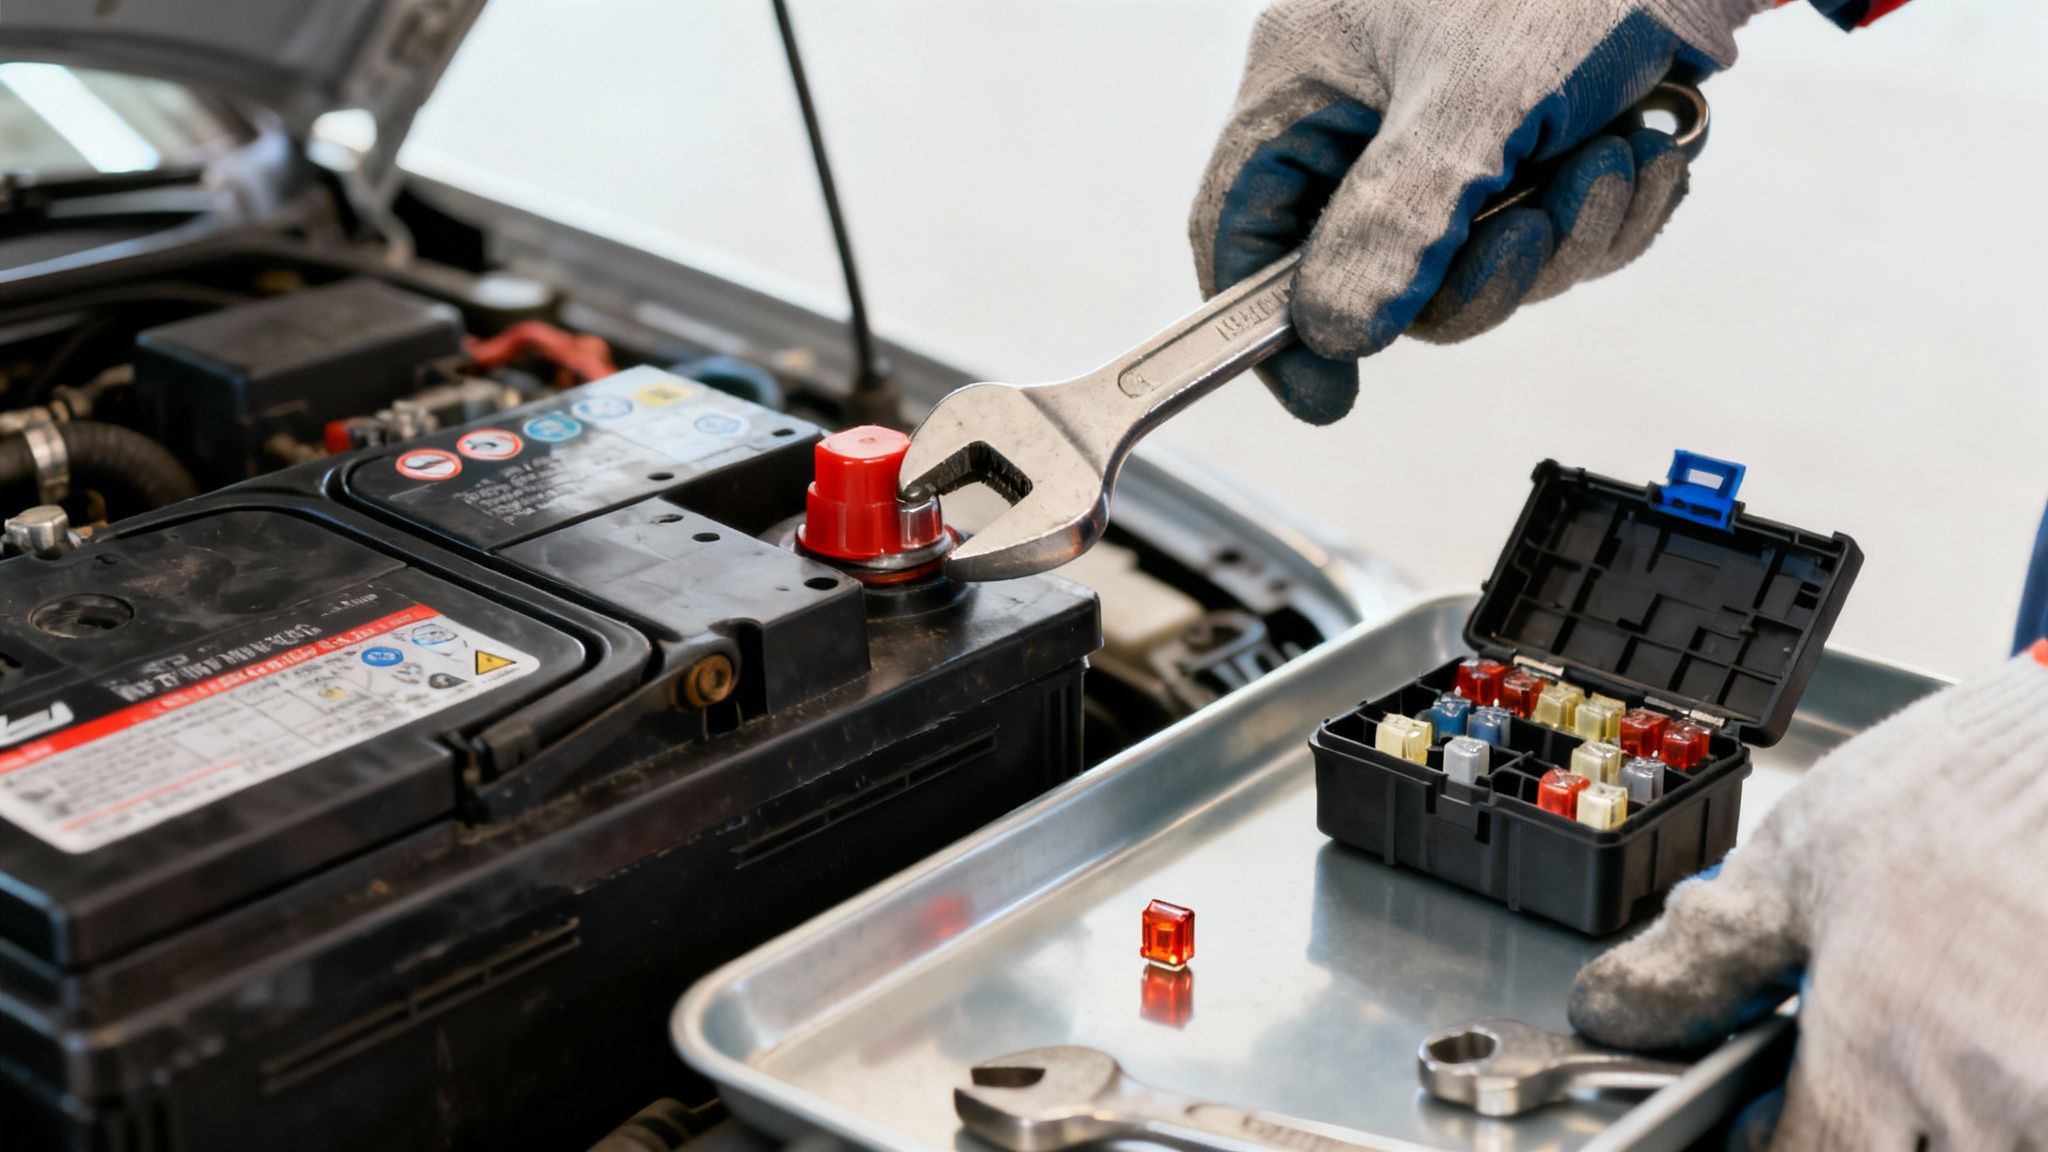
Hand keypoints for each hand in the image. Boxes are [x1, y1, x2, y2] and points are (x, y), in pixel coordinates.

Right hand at [1190, 0, 1757, 423]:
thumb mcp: (1475, 99)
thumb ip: (1393, 222)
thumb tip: (1331, 331)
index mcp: (1310, 74)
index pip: (1241, 221)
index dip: (1269, 321)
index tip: (1327, 396)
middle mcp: (1366, 109)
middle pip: (1373, 266)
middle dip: (1473, 272)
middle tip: (1534, 231)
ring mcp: (1448, 130)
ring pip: (1468, 263)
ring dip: (1560, 237)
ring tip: (1612, 157)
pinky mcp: (1528, 143)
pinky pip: (1539, 235)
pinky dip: (1601, 214)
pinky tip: (1641, 153)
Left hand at [1569, 647, 2047, 1147]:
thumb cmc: (1963, 790)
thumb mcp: (1796, 861)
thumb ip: (1702, 958)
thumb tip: (1615, 1015)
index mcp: (1881, 1038)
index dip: (1764, 1142)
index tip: (1758, 1112)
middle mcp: (1980, 1090)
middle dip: (1861, 1125)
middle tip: (1847, 1060)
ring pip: (1972, 1145)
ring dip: (1937, 1111)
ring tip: (1927, 1020)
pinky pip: (2030, 1116)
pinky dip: (2002, 1091)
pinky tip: (1980, 1021)